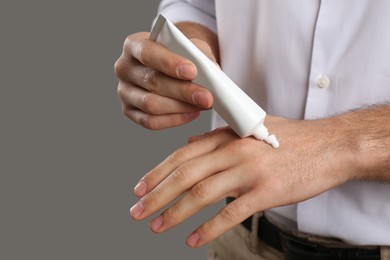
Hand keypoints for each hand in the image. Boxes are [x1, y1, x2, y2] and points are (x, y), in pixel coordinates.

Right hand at [114, 32, 214, 128]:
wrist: (171, 67)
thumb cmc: (181, 55)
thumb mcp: (191, 48)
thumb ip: (199, 57)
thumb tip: (211, 76)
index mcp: (134, 45)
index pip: (148, 54)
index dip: (170, 63)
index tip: (192, 71)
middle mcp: (124, 68)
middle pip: (152, 82)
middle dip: (183, 91)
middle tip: (207, 97)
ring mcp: (124, 91)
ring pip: (151, 105)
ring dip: (181, 107)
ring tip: (203, 106)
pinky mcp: (129, 111)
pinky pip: (150, 121)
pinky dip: (174, 119)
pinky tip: (192, 113)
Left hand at [129, 116, 354, 246]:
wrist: (329, 146)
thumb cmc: (290, 138)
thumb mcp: (250, 129)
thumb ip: (217, 137)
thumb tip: (188, 145)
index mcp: (227, 135)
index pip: (182, 154)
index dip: (157, 172)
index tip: (140, 189)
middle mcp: (233, 151)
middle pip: (185, 175)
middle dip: (157, 195)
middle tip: (137, 212)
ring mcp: (249, 171)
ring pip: (202, 194)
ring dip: (175, 213)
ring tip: (156, 227)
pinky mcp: (266, 192)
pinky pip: (231, 213)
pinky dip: (208, 228)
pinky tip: (193, 240)